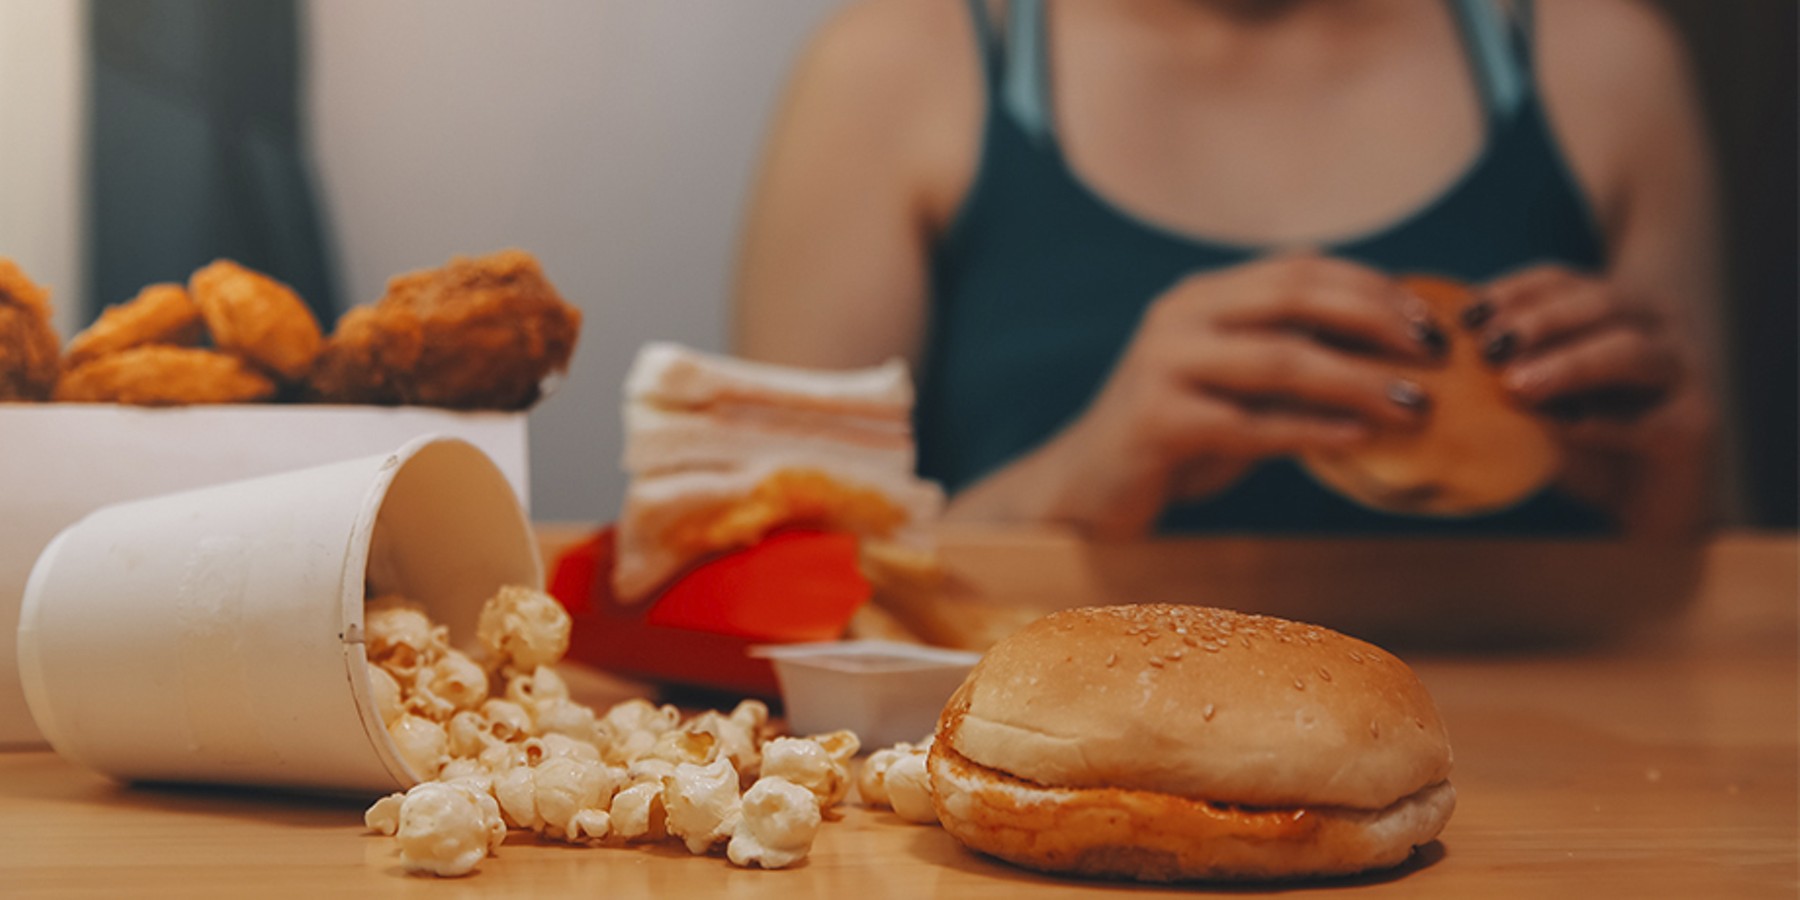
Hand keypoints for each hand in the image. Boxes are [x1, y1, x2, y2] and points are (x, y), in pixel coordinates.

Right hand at [1034, 254, 1444, 536]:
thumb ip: (1287, 356)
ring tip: (1414, 403)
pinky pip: (1249, 424)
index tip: (1429, 318)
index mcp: (1201, 297)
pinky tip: (1357, 440)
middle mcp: (1179, 317)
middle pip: (1293, 296)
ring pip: (1279, 359)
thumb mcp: (1232, 386)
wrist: (1085, 489)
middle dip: (1374, 320)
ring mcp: (1163, 366)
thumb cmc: (1174, 440)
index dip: (1371, 286)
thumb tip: (1390, 350)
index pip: (1299, 268)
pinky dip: (1310, 431)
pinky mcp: (1156, 422)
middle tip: (1433, 352)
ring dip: (1357, 380)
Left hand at [1467, 266, 1714, 535]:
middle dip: (1540, 320)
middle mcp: (1658, 327)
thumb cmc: (1582, 442)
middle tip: (1489, 346)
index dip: (1513, 291)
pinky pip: (1648, 419)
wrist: (1647, 506)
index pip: (1561, 281)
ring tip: (1517, 386)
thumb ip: (1502, 372)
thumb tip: (1432, 356)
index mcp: (1616, 308)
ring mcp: (1685, 371)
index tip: (1465, 314)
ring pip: (1629, 352)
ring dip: (1569, 364)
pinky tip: (1563, 429)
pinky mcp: (1695, 424)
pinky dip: (1602, 423)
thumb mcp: (1537, 399)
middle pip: (1600, 302)